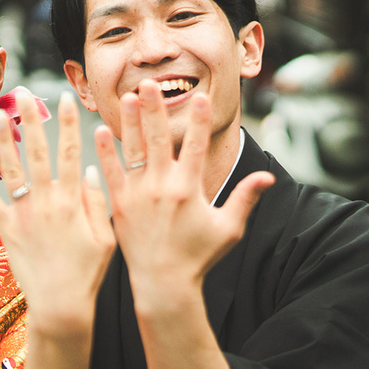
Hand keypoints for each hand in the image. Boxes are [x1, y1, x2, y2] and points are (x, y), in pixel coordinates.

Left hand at [0, 92, 115, 336]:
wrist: (61, 306)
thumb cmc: (87, 273)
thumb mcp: (105, 237)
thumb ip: (96, 201)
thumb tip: (88, 168)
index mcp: (72, 200)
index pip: (70, 152)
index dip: (68, 123)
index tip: (64, 98)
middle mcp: (46, 201)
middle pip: (38, 152)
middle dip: (32, 120)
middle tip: (25, 94)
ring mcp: (23, 214)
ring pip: (11, 169)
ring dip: (3, 140)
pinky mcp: (6, 229)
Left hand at [93, 82, 274, 306]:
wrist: (164, 285)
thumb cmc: (199, 257)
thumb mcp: (228, 229)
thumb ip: (245, 199)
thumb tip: (268, 177)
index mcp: (189, 189)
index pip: (195, 145)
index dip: (199, 120)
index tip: (200, 95)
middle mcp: (162, 187)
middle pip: (160, 139)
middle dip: (156, 108)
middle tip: (151, 83)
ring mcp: (138, 195)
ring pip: (134, 149)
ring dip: (132, 121)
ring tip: (129, 96)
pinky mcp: (119, 205)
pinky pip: (111, 172)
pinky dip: (106, 151)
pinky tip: (100, 129)